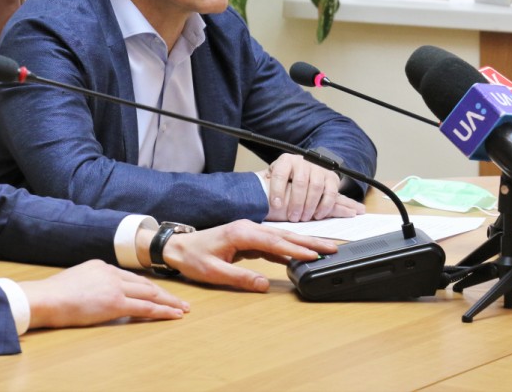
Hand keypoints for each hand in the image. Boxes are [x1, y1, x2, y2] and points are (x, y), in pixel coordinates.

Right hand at [19, 259, 189, 329]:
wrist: (47, 297)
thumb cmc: (54, 294)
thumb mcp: (75, 280)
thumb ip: (89, 283)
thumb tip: (94, 293)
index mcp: (101, 266)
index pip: (131, 277)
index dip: (148, 287)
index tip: (158, 292)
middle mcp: (111, 273)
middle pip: (145, 283)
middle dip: (164, 293)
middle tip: (180, 301)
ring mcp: (115, 287)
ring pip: (150, 294)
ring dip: (168, 302)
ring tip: (182, 309)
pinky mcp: (115, 303)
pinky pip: (145, 307)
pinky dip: (162, 312)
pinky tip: (173, 315)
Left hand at [161, 220, 337, 291]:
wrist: (178, 247)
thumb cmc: (193, 258)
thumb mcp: (213, 271)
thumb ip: (239, 277)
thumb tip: (265, 284)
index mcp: (241, 233)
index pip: (275, 242)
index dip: (296, 249)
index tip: (316, 254)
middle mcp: (248, 228)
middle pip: (284, 235)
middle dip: (310, 241)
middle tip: (333, 247)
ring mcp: (249, 232)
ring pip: (282, 238)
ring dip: (303, 243)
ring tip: (325, 249)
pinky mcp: (249, 239)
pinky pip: (274, 243)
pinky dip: (290, 248)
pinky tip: (302, 254)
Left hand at [264, 154, 364, 221]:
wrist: (306, 167)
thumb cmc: (285, 177)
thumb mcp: (273, 175)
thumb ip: (265, 182)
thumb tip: (253, 194)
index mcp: (286, 161)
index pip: (280, 174)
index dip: (277, 190)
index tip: (275, 205)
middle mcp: (303, 162)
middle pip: (300, 182)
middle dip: (296, 202)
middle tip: (292, 217)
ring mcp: (318, 169)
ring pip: (316, 187)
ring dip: (310, 205)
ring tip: (303, 218)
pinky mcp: (331, 177)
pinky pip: (331, 192)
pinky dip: (325, 205)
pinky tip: (317, 215)